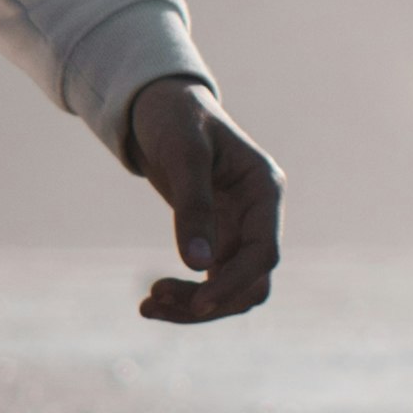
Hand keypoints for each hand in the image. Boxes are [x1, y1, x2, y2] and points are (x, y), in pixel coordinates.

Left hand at [127, 77, 281, 326]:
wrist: (160, 106)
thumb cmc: (176, 118)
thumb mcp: (183, 153)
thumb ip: (192, 206)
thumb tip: (197, 265)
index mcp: (264, 190)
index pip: (263, 252)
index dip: (234, 283)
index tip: (197, 303)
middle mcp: (259, 215)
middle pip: (251, 282)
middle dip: (208, 301)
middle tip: (153, 299)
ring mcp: (241, 231)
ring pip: (232, 290)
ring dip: (195, 305)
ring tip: (147, 305)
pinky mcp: (219, 241)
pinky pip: (211, 283)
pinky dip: (186, 295)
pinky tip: (152, 298)